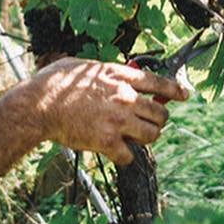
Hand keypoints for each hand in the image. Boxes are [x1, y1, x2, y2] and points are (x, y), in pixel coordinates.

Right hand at [25, 59, 189, 165]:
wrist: (39, 105)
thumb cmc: (54, 82)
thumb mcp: (83, 66)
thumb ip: (103, 71)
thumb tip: (108, 73)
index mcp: (120, 77)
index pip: (158, 83)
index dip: (174, 90)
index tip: (184, 95)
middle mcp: (125, 98)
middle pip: (160, 113)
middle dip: (158, 120)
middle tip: (149, 124)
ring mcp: (118, 120)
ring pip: (151, 135)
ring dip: (145, 138)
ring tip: (135, 139)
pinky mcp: (107, 141)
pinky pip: (129, 155)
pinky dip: (124, 157)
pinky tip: (115, 153)